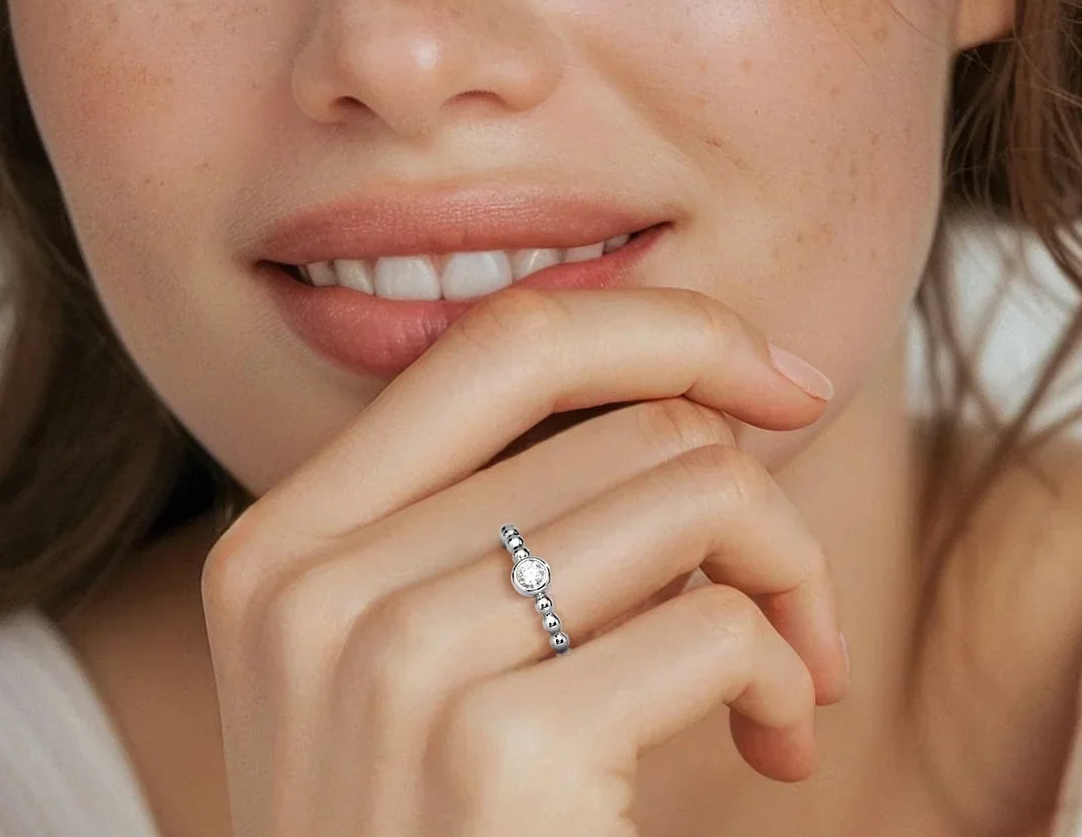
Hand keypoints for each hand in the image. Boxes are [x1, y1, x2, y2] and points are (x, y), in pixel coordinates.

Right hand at [200, 287, 850, 835]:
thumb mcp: (418, 675)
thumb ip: (502, 530)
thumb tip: (700, 398)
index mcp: (284, 546)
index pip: (503, 340)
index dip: (672, 329)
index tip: (780, 383)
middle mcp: (315, 586)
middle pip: (634, 423)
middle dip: (763, 501)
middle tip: (797, 610)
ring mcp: (392, 665)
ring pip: (696, 494)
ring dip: (791, 584)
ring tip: (789, 682)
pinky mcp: (495, 751)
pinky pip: (719, 623)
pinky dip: (784, 676)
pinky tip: (775, 746)